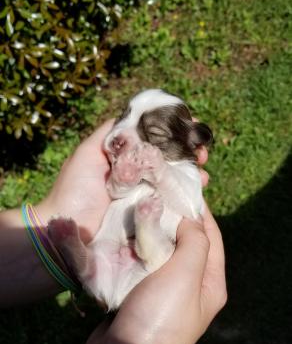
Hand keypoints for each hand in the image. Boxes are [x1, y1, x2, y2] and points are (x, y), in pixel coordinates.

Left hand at [37, 120, 208, 242]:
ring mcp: (143, 198)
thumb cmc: (74, 190)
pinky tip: (199, 189)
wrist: (68, 230)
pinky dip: (186, 196)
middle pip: (168, 160)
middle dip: (188, 154)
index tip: (190, 125)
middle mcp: (135, 176)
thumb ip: (109, 134)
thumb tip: (133, 114)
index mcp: (123, 159)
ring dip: (191, 174)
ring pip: (173, 181)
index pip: (153, 141)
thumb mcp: (88, 153)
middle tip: (202, 153)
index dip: (173, 133)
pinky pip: (171, 203)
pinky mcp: (148, 217)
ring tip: (203, 172)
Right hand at [79, 203, 225, 343]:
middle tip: (154, 195)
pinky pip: (137, 269)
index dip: (200, 212)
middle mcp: (190, 291)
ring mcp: (161, 297)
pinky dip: (131, 252)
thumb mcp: (187, 274)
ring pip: (158, 256)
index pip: (212, 238)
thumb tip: (190, 221)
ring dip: (148, 236)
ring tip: (136, 211)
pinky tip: (120, 237)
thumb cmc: (160, 317)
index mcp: (210, 285)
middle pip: (185, 246)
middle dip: (171, 221)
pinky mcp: (136, 301)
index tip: (183, 186)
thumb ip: (195, 242)